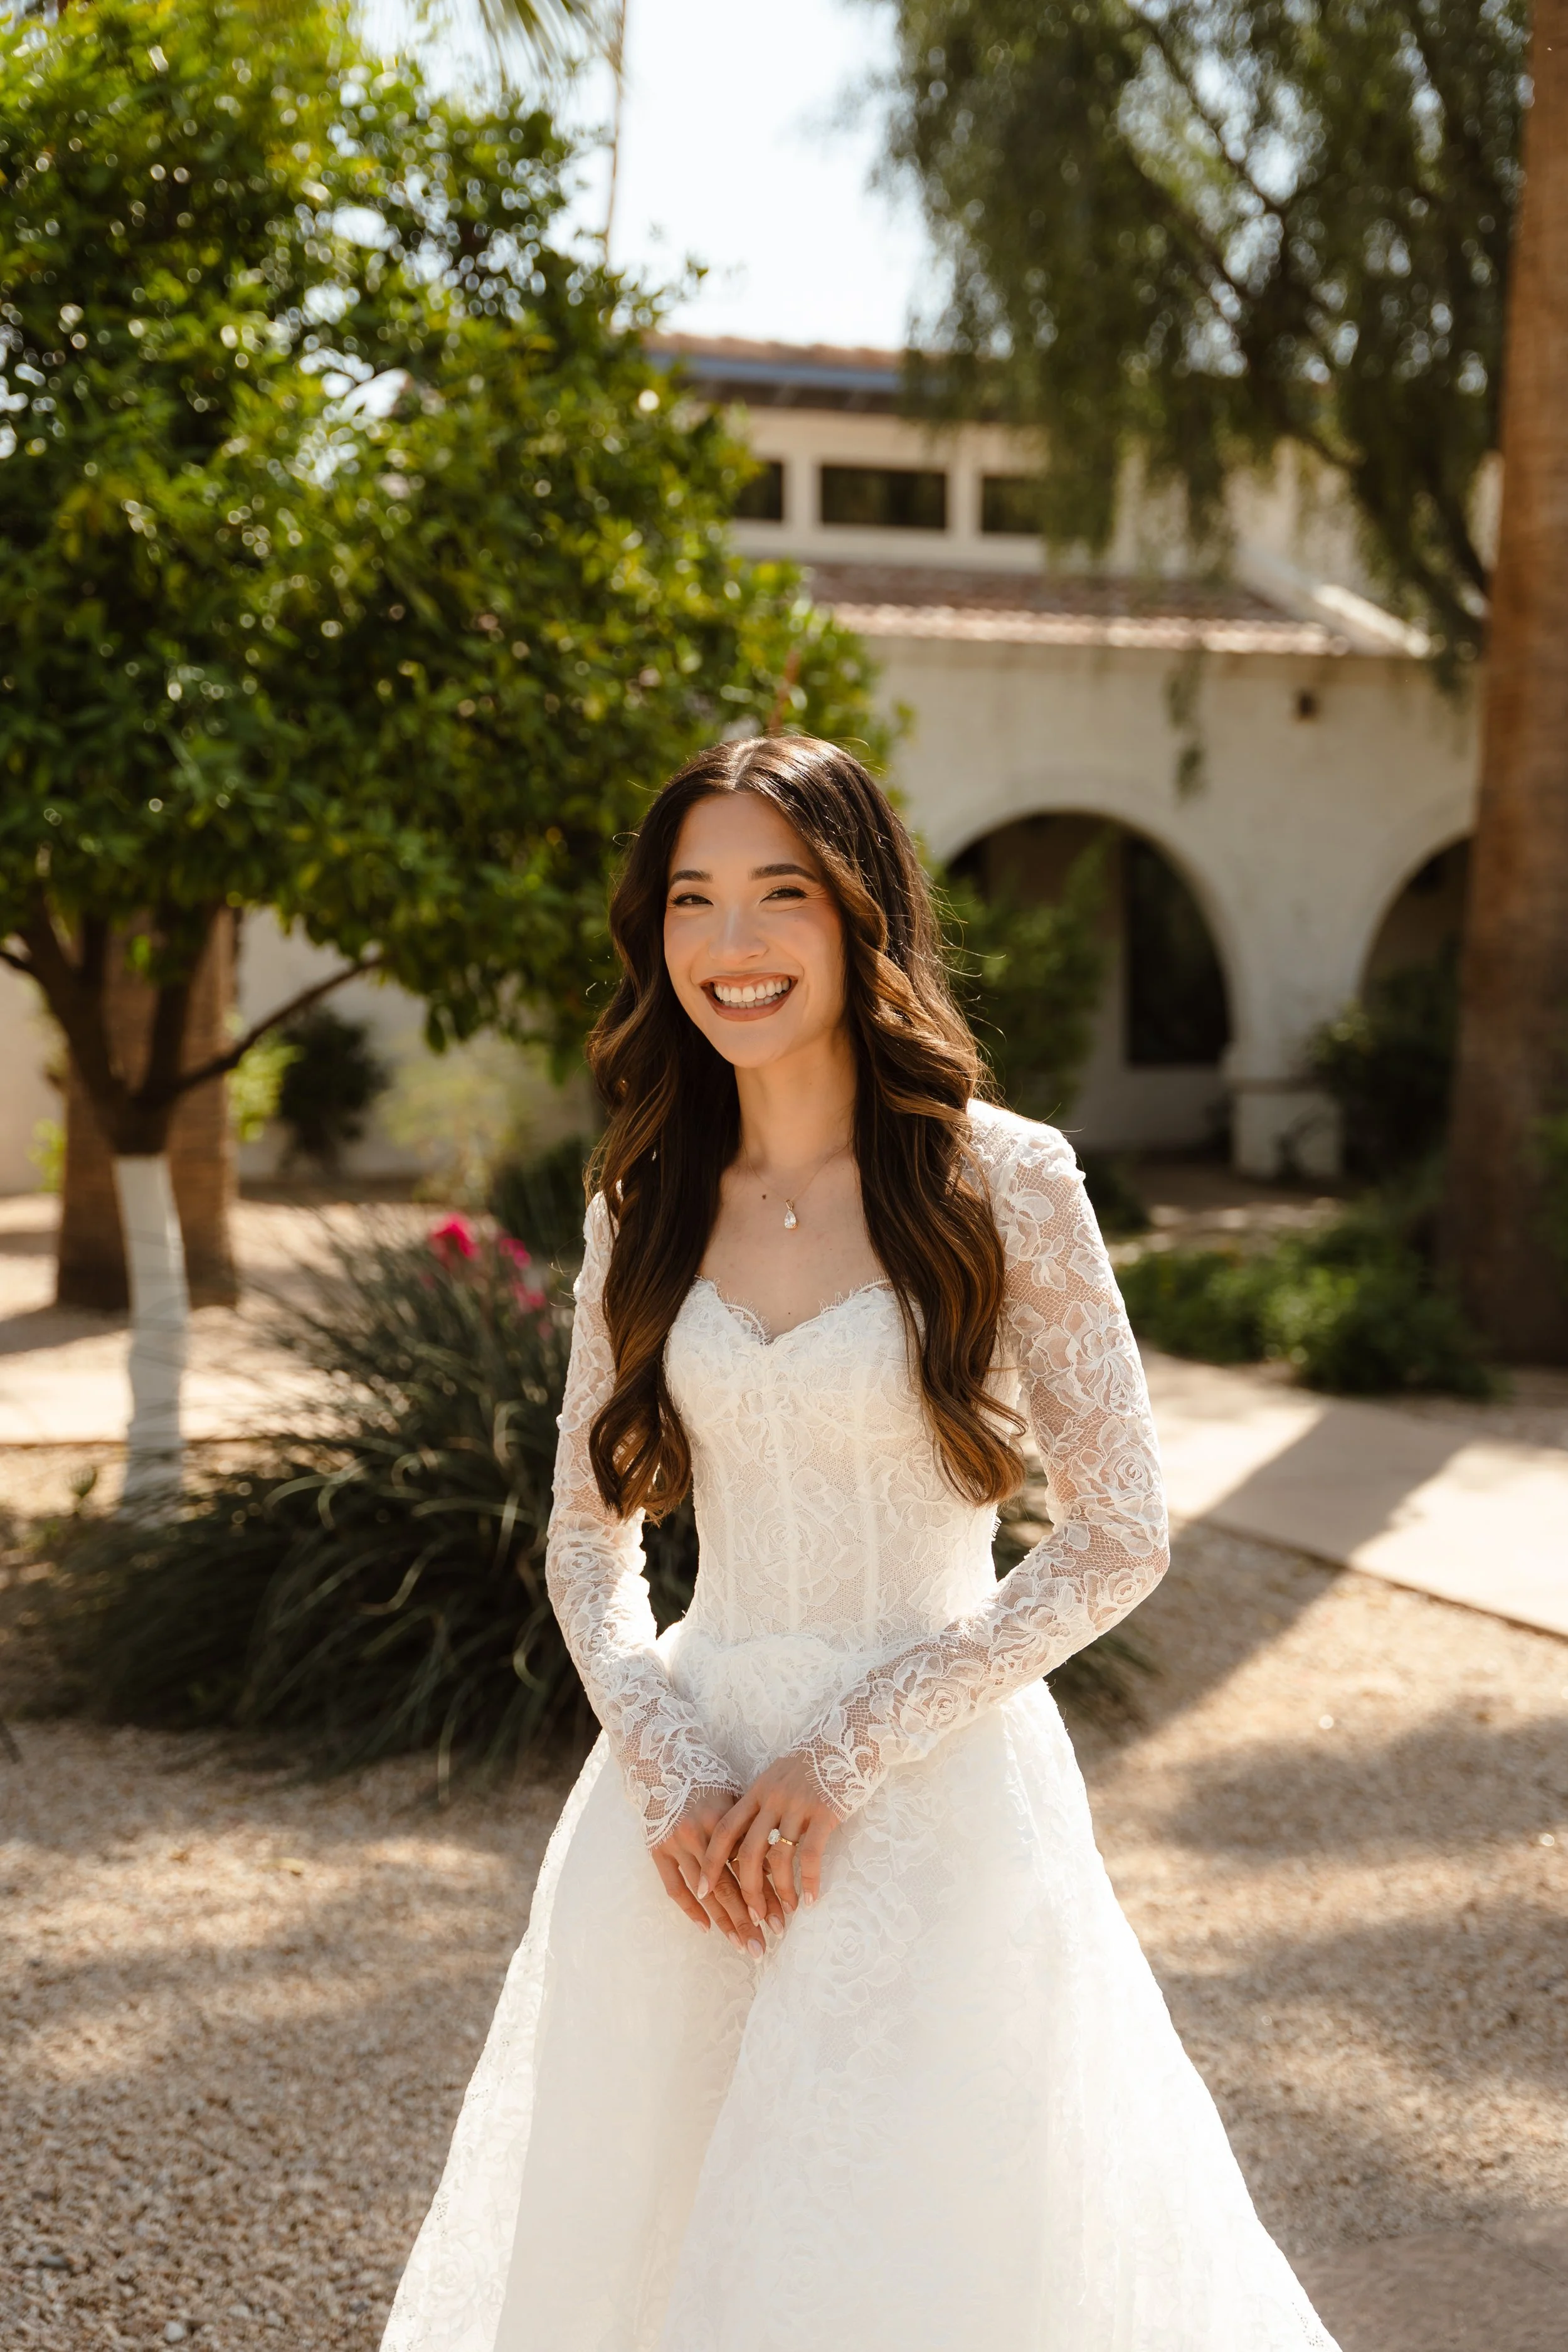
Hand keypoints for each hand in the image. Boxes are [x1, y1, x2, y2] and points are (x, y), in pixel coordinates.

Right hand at [651, 1790, 775, 1954]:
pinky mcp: (656, 1850)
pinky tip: (706, 1929)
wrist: (664, 1761)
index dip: (766, 1897)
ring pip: (704, 1893)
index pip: (749, 1868)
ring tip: (743, 1945)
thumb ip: (751, 1829)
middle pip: (728, 1887)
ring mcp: (676, 1843)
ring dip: (725, 1923)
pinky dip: (690, 1910)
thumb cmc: (709, 1780)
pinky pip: (673, 1888)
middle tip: (764, 1948)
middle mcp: (699, 1834)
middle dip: (748, 1921)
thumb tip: (775, 1867)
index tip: (782, 1922)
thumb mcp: (735, 1797)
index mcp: (723, 1819)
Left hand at [700, 1749, 840, 1932]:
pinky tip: (812, 1899)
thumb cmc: (813, 1762)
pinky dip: (810, 1881)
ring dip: (781, 1892)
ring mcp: (798, 1805)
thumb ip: (763, 1806)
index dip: (711, 1863)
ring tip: (786, 1912)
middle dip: (747, 1891)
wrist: (848, 1735)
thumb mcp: (779, 1779)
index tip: (702, 1890)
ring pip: (779, 1858)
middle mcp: (773, 1799)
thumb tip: (750, 1844)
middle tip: (751, 1918)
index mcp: (757, 1792)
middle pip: (748, 1852)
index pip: (724, 1831)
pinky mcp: (824, 1812)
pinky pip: (811, 1854)